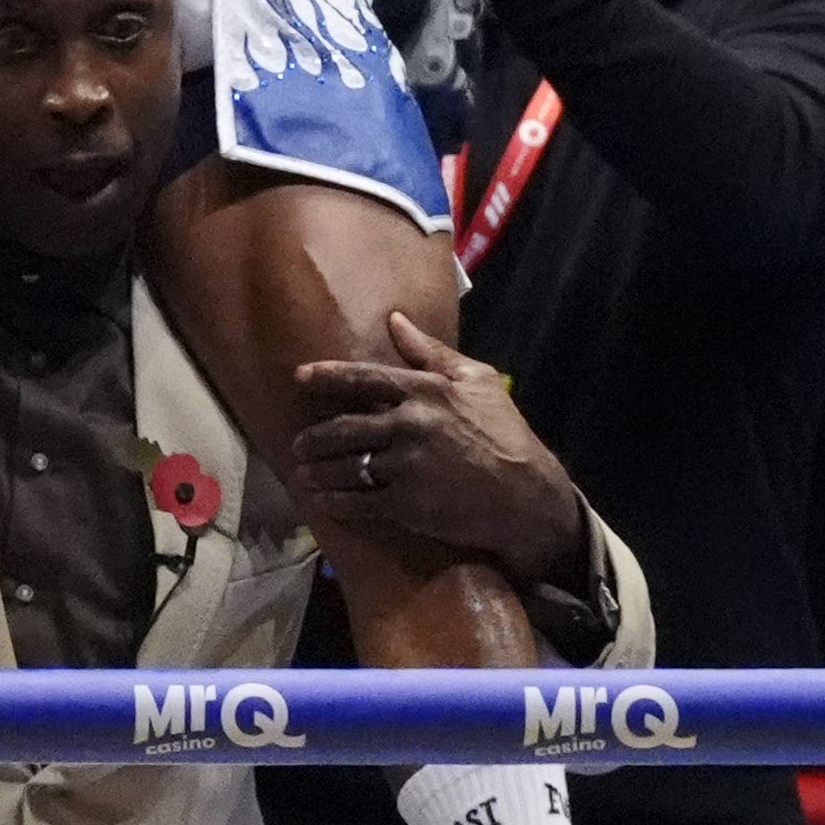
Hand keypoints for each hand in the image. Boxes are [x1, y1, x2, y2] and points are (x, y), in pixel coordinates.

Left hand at [291, 309, 586, 587]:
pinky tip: (322, 500)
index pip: (363, 378)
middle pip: (343, 427)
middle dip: (313, 437)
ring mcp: (405, 467)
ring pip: (345, 466)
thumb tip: (395, 320)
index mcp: (425, 391)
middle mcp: (409, 425)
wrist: (527, 495)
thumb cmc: (505, 433)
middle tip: (297, 443)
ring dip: (317, 470)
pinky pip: (358, 501)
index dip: (326, 377)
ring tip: (303, 473)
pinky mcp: (407, 504)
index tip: (300, 377)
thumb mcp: (478, 380)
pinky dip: (334, 501)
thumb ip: (431, 351)